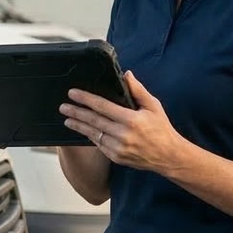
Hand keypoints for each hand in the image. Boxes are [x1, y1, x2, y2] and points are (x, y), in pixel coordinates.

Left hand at [59, 72, 184, 172]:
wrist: (168, 156)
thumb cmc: (162, 129)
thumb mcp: (153, 106)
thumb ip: (138, 90)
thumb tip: (127, 74)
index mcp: (131, 120)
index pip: (102, 106)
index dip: (86, 99)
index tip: (73, 93)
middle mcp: (123, 135)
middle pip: (93, 121)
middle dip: (76, 112)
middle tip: (63, 106)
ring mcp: (118, 148)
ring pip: (93, 134)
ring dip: (79, 126)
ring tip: (67, 119)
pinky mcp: (116, 157)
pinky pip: (99, 145)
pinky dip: (91, 137)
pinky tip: (84, 131)